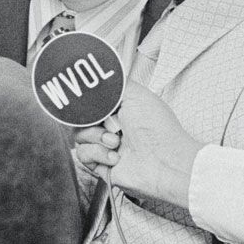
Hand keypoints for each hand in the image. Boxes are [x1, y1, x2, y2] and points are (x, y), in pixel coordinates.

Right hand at [71, 80, 201, 209]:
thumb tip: (95, 78)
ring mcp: (105, 146)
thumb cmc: (158, 129)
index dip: (88, 102)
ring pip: (78, 136)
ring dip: (96, 137)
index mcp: (119, 109)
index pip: (91, 101)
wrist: (164, 162)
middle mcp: (111, 127)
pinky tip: (116, 157)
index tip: (90, 103)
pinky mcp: (101, 164)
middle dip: (92, 120)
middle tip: (110, 124)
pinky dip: (97, 154)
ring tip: (116, 142)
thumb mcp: (137, 95)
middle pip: (80, 118)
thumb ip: (113, 83)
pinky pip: (82, 155)